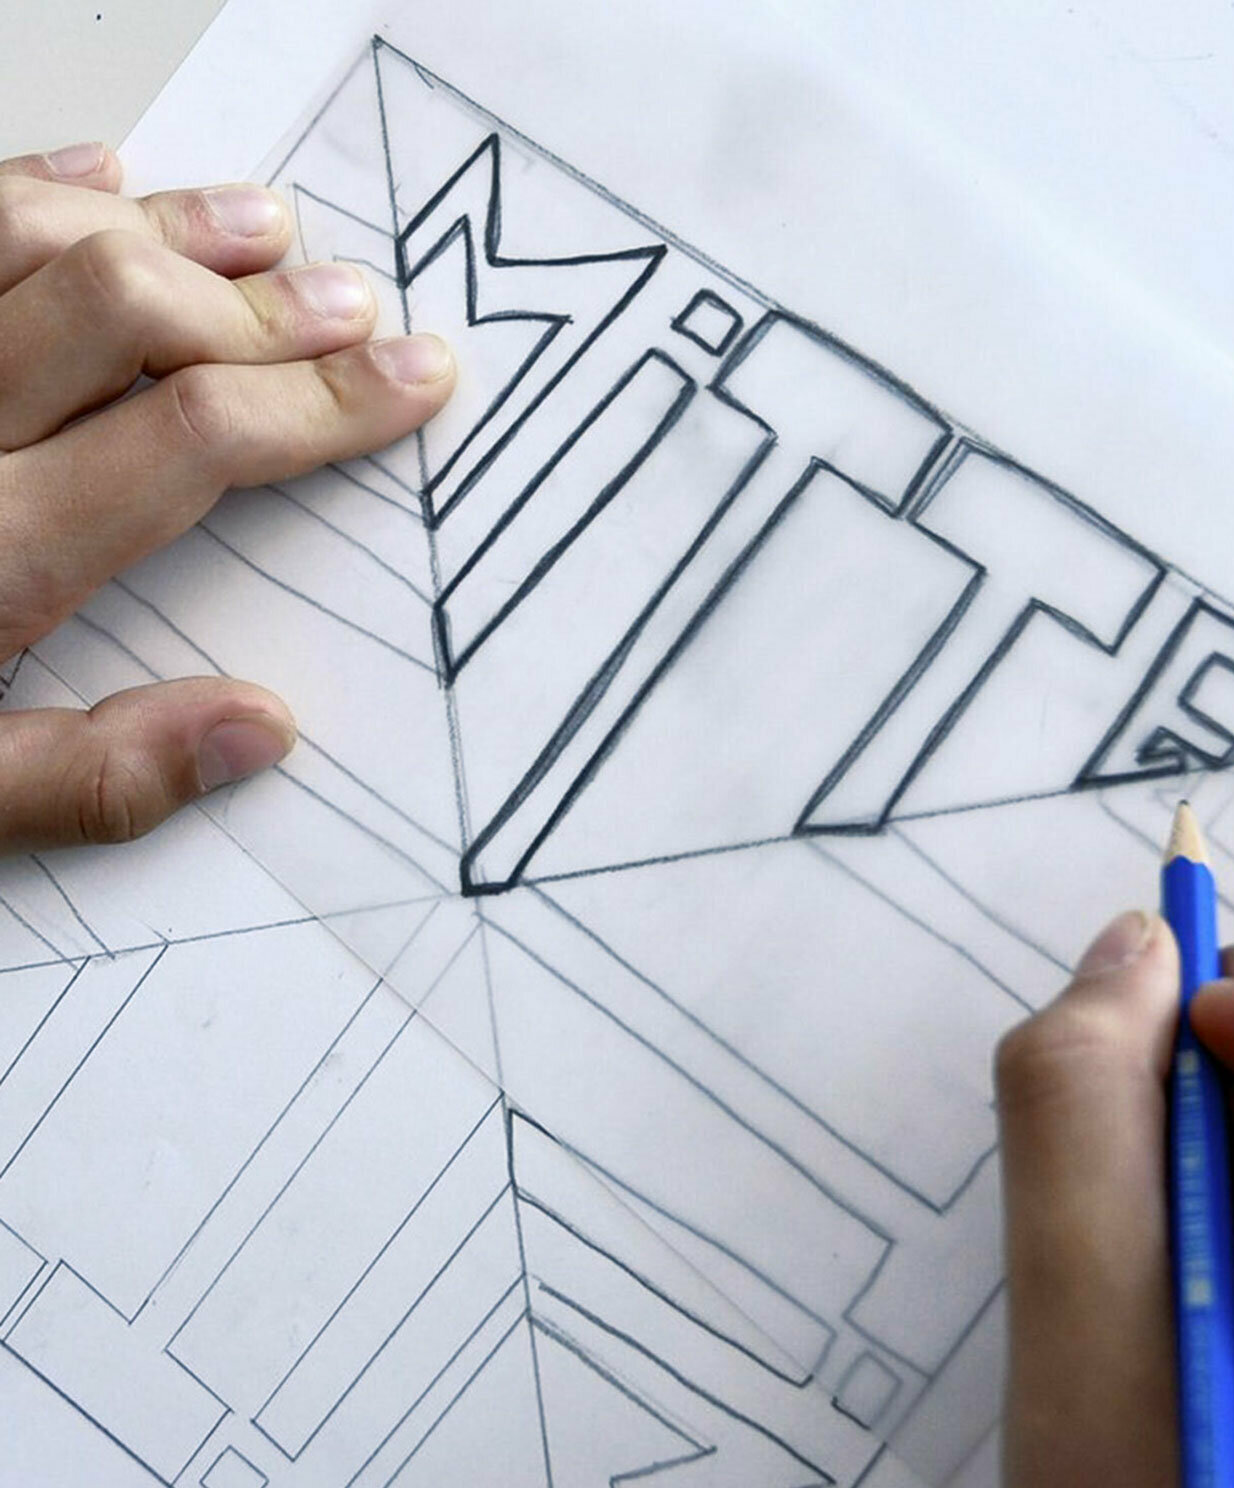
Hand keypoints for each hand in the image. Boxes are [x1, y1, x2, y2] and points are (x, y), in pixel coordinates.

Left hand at [0, 141, 453, 851]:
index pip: (197, 438)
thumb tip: (260, 730)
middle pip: (133, 314)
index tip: (413, 380)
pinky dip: (31, 183)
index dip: (326, 402)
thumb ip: (95, 778)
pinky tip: (109, 179)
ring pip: (35, 240)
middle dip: (271, 310)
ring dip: (173, 230)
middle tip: (363, 309)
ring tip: (273, 232)